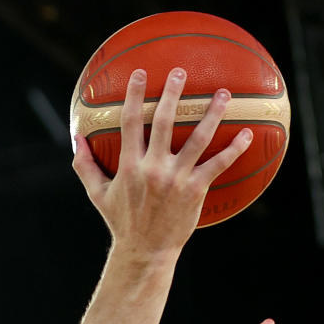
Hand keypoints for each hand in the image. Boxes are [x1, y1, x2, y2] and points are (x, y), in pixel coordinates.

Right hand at [73, 68, 252, 256]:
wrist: (145, 252)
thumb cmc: (122, 222)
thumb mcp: (98, 195)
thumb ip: (85, 166)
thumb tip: (76, 138)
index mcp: (130, 167)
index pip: (132, 123)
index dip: (136, 96)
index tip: (141, 73)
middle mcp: (154, 169)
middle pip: (165, 122)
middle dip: (173, 93)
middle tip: (180, 71)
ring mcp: (177, 179)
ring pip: (198, 139)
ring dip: (212, 113)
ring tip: (223, 93)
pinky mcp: (195, 190)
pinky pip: (218, 164)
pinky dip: (234, 149)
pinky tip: (247, 134)